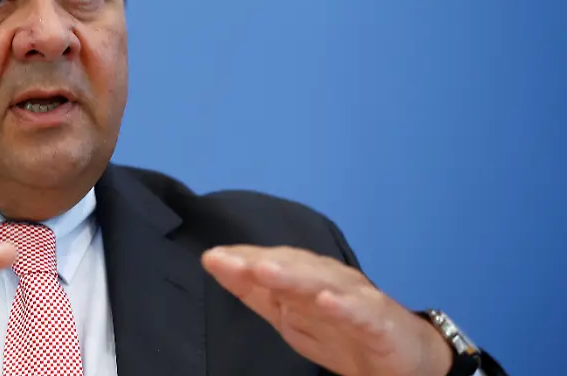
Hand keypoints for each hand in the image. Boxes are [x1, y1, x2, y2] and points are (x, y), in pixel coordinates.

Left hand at [202, 246, 452, 375]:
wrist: (404, 359)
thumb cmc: (342, 330)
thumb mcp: (290, 316)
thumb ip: (255, 292)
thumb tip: (215, 262)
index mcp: (307, 277)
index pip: (272, 261)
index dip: (243, 258)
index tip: (212, 258)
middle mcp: (330, 279)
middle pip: (293, 266)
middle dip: (261, 261)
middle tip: (229, 261)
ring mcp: (356, 297)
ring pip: (323, 282)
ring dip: (293, 275)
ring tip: (265, 271)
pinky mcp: (380, 320)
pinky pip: (361, 311)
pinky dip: (344, 305)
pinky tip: (326, 301)